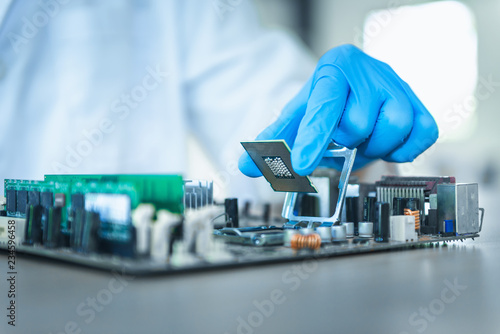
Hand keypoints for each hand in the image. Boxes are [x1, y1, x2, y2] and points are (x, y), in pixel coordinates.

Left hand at [239, 44, 437, 176]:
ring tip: (363, 140)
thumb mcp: (298, 114)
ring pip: (392, 128)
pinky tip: (386, 142)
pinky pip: (421, 134)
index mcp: (333, 70)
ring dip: (374, 146)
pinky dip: (403, 148)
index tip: (301, 165)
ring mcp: (398, 85)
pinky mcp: (420, 103)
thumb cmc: (327, 100)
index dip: (312, 138)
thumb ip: (275, 140)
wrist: (359, 80)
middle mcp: (369, 72)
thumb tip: (247, 167)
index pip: (323, 107)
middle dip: (346, 142)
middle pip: (358, 124)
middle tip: (343, 139)